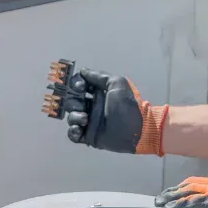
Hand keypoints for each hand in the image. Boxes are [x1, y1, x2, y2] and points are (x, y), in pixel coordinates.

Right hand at [42, 61, 166, 154]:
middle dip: (73, 102)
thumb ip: (99, 76)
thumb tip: (83, 70)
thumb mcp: (117, 84)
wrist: (136, 130)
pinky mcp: (88, 136)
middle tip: (83, 106)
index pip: (79, 86)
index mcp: (98, 94)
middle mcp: (92, 106)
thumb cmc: (127, 105)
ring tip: (85, 120)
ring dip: (74, 117)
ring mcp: (89, 122)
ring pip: (71, 117)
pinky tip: (80, 130)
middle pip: (72, 101)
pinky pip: (73, 134)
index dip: (76, 85)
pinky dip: (73, 132)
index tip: (81, 88)